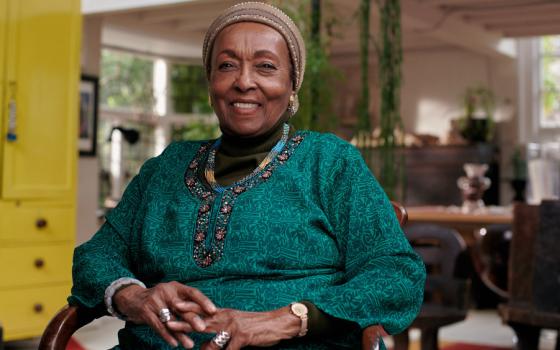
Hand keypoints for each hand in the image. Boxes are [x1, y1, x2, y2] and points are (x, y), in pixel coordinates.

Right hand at [113, 281, 216, 348]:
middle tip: (202, 328)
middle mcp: (166, 291)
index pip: (192, 292)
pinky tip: (174, 343)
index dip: (203, 301)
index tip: (213, 311)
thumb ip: (186, 304)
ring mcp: (154, 301)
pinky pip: (158, 326)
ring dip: (180, 333)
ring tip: (190, 344)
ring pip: (170, 319)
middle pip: (181, 306)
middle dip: (192, 318)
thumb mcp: (172, 296)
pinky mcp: (145, 311)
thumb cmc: (160, 299)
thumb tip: (207, 316)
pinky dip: (166, 335)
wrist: (133, 298)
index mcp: (176, 287)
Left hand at [167, 306, 300, 349]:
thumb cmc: (257, 325)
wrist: (277, 323)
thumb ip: (220, 334)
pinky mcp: (242, 337)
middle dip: (184, 323)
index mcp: (225, 313)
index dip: (188, 308)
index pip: (203, 310)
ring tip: (196, 349)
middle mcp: (227, 318)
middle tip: (169, 322)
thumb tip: (204, 347)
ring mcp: (234, 327)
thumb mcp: (237, 325)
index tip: (174, 306)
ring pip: (213, 340)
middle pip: (202, 321)